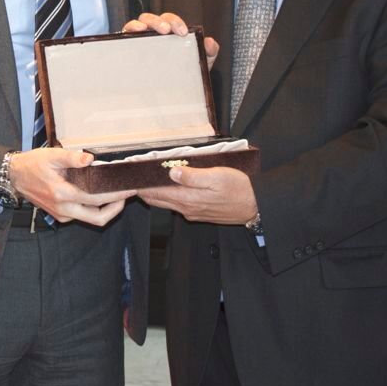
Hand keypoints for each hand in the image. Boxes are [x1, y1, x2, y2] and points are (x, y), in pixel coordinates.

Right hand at [8, 147, 133, 226]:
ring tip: (116, 193)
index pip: (96, 198)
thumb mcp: (51, 155)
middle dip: (116, 208)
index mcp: (62, 194)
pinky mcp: (60, 215)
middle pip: (98, 218)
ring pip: (91, 219)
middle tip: (126, 194)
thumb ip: (72, 158)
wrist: (15, 176)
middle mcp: (64, 209)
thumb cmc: (33, 165)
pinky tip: (99, 194)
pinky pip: (82, 216)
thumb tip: (90, 159)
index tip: (129, 189)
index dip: (116, 196)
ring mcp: (62, 214)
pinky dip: (94, 208)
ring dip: (107, 209)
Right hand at [122, 12, 220, 70]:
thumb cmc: (180, 76)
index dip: (175, 22)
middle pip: (151, 19)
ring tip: (146, 30)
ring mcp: (138, 41)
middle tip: (166, 30)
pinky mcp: (126, 49)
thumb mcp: (197, 64)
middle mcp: (152, 34)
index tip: (182, 32)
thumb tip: (209, 41)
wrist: (169, 96)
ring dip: (141, 24)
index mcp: (168, 34)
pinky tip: (132, 34)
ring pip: (136, 24)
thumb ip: (208, 53)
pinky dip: (128, 31)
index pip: (169, 20)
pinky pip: (124, 35)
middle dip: (158, 21)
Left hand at [137, 166, 256, 224]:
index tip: (130, 178)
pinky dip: (168, 197)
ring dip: (155, 194)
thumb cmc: (239, 189)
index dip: (141, 186)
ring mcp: (192, 212)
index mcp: (188, 198)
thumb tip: (171, 172)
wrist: (255, 206)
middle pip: (157, 200)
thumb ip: (193, 176)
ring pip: (166, 203)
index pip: (156, 193)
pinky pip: (177, 205)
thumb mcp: (216, 176)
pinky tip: (168, 187)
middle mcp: (187, 208)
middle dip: (144, 190)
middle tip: (133, 179)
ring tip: (146, 181)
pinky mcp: (199, 213)